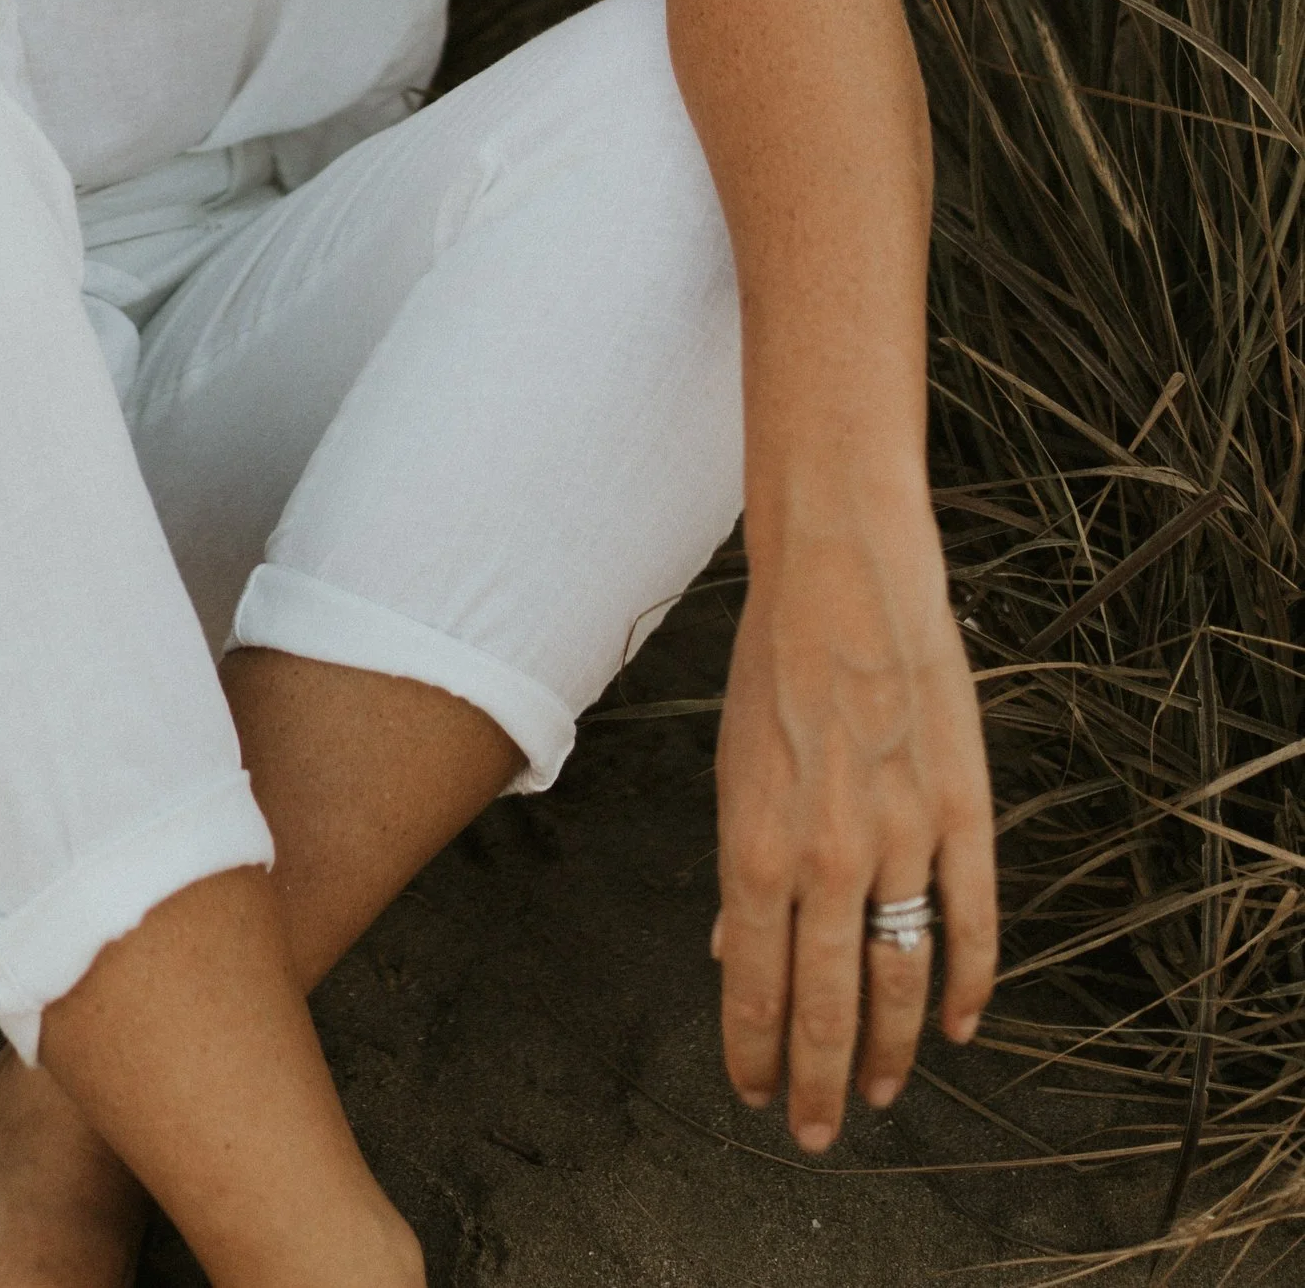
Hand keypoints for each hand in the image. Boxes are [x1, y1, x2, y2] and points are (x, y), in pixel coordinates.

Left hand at [712, 503, 997, 1150]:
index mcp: (756, 845)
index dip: (755, 1055)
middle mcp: (827, 857)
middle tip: (814, 1131)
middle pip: (827, 1007)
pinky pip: (972, 922)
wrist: (839, 571)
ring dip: (887, 1052)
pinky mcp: (961, 810)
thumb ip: (743, 867)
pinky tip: (956, 1026)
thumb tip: (735, 950)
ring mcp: (902, 837)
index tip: (756, 1094)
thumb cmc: (770, 660)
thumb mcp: (731, 765)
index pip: (756, 989)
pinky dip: (968, 985)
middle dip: (817, 1083)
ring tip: (875, 1093)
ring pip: (901, 980)